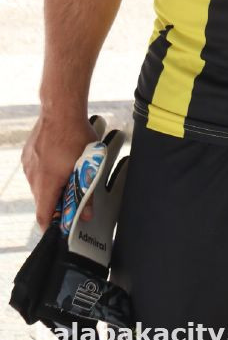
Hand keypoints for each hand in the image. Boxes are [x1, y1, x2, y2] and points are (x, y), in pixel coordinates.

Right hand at [22, 111, 97, 229]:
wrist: (60, 108)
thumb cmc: (76, 135)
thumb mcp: (88, 165)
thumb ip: (86, 192)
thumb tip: (86, 213)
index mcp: (47, 183)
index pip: (43, 215)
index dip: (50, 226)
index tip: (56, 230)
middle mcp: (33, 176)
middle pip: (42, 200)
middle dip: (56, 202)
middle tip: (71, 199)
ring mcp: (28, 164)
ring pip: (39, 184)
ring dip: (52, 184)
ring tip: (68, 174)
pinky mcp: (28, 153)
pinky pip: (36, 169)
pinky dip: (47, 171)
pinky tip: (60, 160)